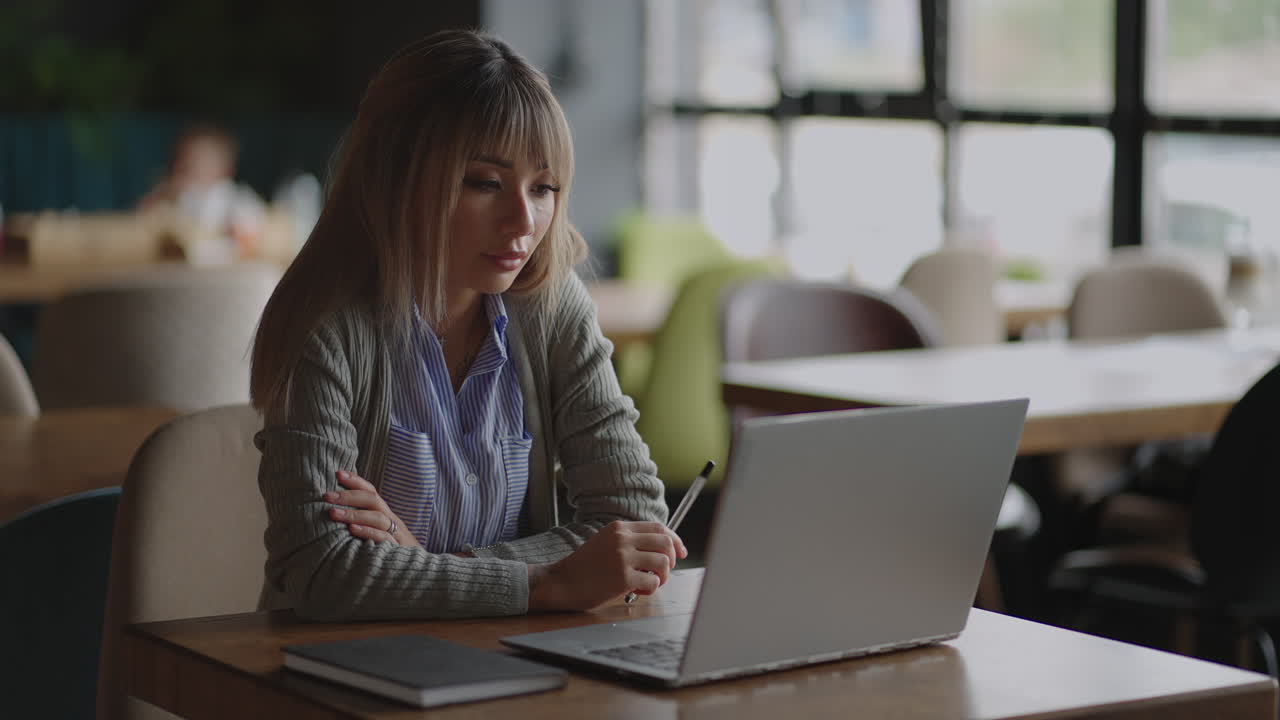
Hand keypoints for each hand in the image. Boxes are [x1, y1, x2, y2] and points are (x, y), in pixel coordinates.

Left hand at [324, 470, 419, 547]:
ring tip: (333, 513)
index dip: (356, 481)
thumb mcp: (379, 532)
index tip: (337, 473)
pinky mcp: (397, 549)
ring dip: (353, 513)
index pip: (371, 491)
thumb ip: (364, 522)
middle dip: (349, 495)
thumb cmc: (392, 550)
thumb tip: (336, 513)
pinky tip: (352, 529)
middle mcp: (391, 520)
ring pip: (377, 517)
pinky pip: (383, 538)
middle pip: (373, 500)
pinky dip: (367, 532)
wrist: (419, 570)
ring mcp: (395, 534)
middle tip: (327, 496)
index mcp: (385, 513)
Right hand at [528, 521, 686, 610]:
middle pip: (665, 542)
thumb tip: (663, 548)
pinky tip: (636, 590)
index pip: (659, 527)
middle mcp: (622, 539)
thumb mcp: (605, 542)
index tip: (681, 551)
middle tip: (663, 572)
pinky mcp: (623, 577)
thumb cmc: (584, 567)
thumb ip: (630, 540)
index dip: (675, 540)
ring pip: (663, 562)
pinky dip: (650, 588)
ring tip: (648, 582)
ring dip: (662, 576)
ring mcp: (623, 557)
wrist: (562, 582)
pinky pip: (653, 582)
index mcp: (619, 528)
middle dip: (672, 559)